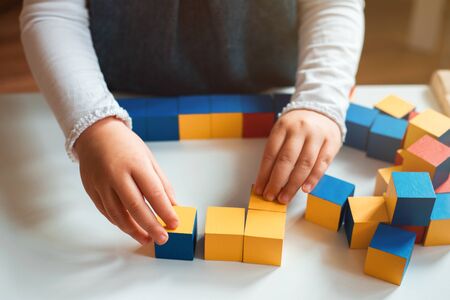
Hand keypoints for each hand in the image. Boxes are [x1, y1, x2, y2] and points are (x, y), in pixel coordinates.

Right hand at [75, 117, 178, 244]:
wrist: (95, 133)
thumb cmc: (125, 144)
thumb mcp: (148, 158)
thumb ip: (161, 183)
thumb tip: (173, 205)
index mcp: (135, 164)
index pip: (154, 193)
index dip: (165, 211)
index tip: (174, 224)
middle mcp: (116, 175)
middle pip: (135, 207)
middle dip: (151, 226)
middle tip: (163, 238)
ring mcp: (101, 183)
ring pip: (118, 214)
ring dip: (134, 230)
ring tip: (147, 238)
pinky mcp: (91, 190)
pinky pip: (106, 212)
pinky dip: (119, 223)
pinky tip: (131, 228)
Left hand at [254, 109, 341, 203]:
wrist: (322, 109)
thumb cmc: (297, 126)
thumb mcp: (283, 131)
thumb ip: (277, 153)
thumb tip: (267, 181)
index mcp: (283, 127)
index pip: (270, 154)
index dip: (264, 174)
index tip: (260, 189)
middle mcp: (299, 130)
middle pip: (286, 160)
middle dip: (277, 182)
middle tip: (270, 197)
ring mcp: (316, 136)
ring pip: (304, 164)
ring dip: (293, 184)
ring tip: (284, 197)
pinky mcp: (332, 142)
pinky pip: (322, 164)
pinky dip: (313, 179)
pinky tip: (305, 189)